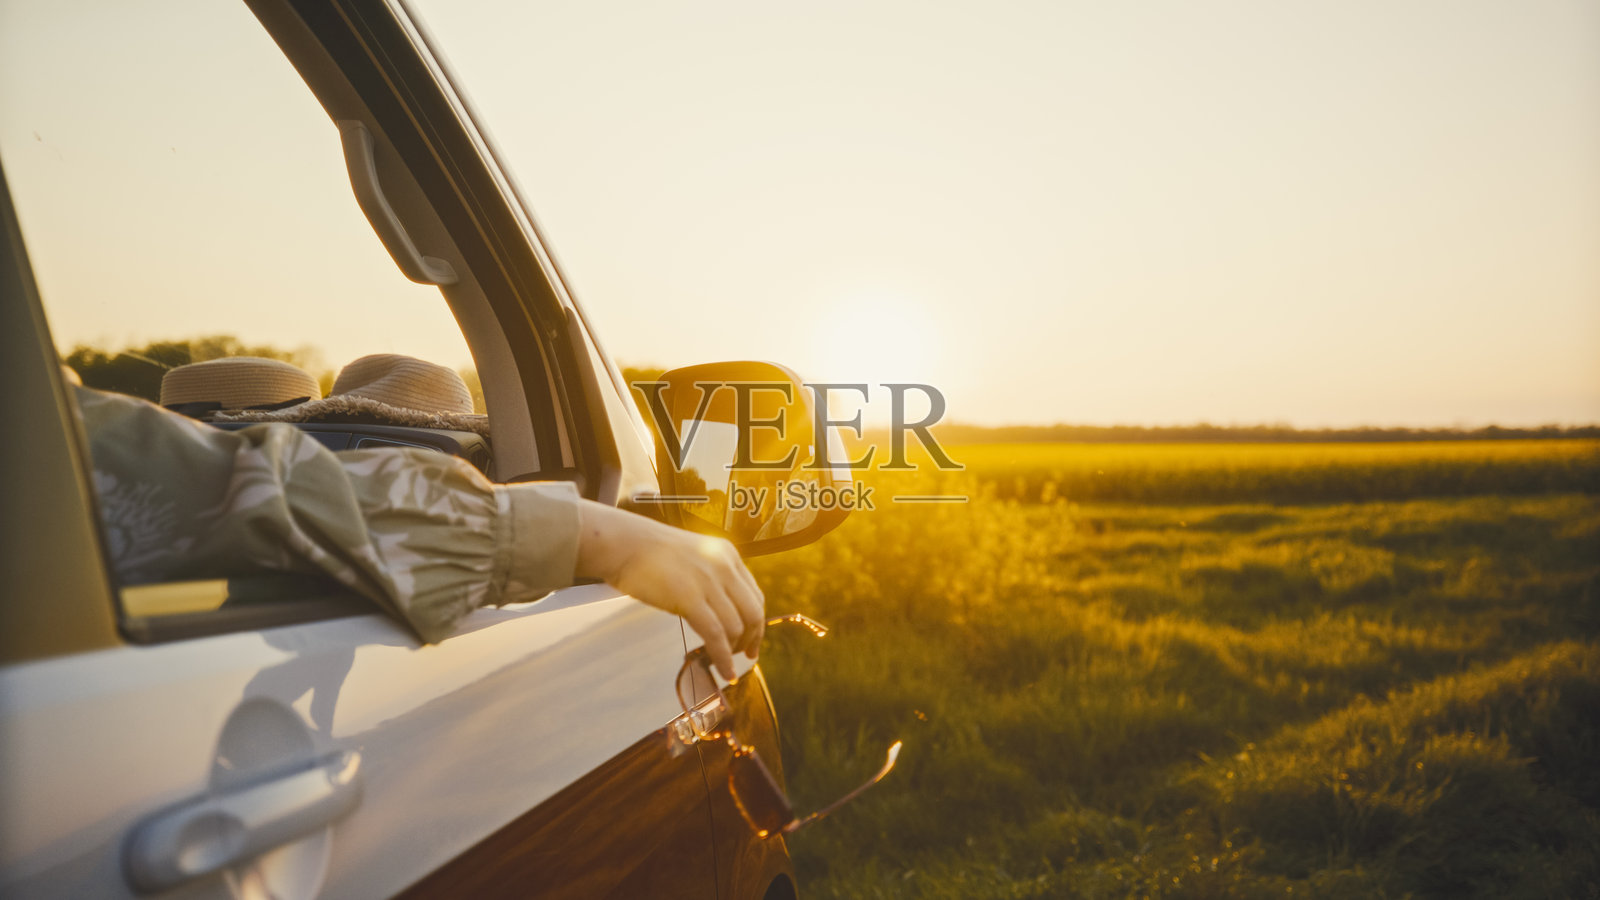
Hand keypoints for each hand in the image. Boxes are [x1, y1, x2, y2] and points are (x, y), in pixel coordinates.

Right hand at [574, 500, 764, 679]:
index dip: (757, 623)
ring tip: (726, 665)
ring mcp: (708, 582)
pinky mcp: (689, 598)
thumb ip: (712, 577)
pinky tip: (724, 671)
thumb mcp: (694, 556)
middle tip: (745, 655)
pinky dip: (723, 657)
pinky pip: (716, 635)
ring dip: (733, 651)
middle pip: (752, 612)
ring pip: (736, 626)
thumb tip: (720, 610)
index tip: (753, 640)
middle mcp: (724, 567)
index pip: (755, 595)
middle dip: (751, 639)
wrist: (624, 543)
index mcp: (728, 554)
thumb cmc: (650, 552)